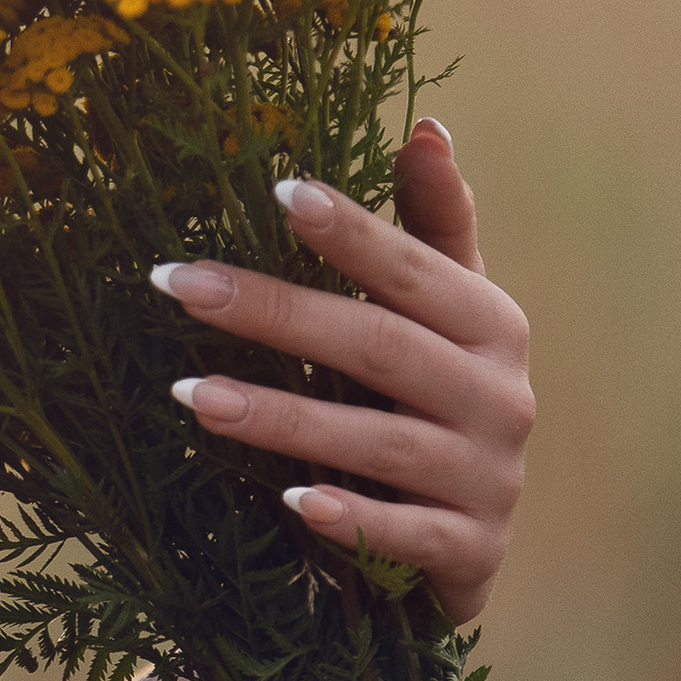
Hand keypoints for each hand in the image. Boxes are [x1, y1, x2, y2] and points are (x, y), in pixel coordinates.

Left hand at [151, 116, 533, 621]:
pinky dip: (353, 521)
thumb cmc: (433, 400)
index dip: (352, 232)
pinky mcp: (470, 552)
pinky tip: (290, 502)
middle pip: (380, 347)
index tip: (277, 193)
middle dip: (276, 313)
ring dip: (283, 418)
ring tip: (191, 395)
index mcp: (492, 325)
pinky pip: (406, 537)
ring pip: (380, 442)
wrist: (468, 538)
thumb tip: (429, 128)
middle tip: (178, 284)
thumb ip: (433, 228)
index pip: (414, 269)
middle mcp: (502, 396)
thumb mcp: (442, 314)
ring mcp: (489, 479)